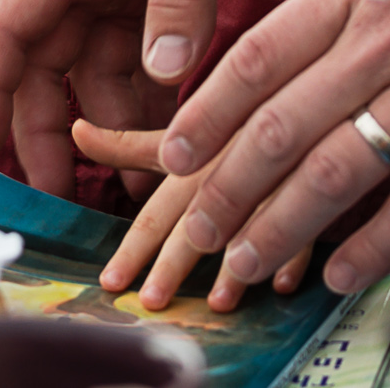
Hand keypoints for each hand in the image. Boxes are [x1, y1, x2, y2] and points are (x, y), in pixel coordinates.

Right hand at [0, 0, 332, 196]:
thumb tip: (158, 73)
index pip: (8, 27)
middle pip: (48, 64)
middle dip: (49, 129)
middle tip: (71, 199)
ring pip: (98, 68)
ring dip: (108, 121)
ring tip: (138, 180)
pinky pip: (148, 57)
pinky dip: (154, 98)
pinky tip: (176, 135)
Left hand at [74, 121, 307, 311]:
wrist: (299, 87)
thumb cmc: (229, 120)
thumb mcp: (180, 131)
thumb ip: (129, 144)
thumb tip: (75, 132)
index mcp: (191, 159)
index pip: (154, 211)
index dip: (132, 249)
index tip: (110, 282)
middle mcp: (225, 169)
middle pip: (196, 222)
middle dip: (173, 265)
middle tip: (153, 300)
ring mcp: (271, 177)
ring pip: (250, 223)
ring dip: (235, 267)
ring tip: (218, 303)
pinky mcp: (314, 183)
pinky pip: (307, 221)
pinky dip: (295, 253)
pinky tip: (283, 282)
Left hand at [160, 0, 389, 291]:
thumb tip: (291, 48)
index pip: (257, 61)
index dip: (207, 116)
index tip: (173, 155)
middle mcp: (385, 41)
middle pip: (282, 127)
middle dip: (227, 189)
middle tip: (194, 234)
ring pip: (336, 173)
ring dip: (282, 228)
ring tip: (247, 264)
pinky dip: (371, 246)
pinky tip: (339, 273)